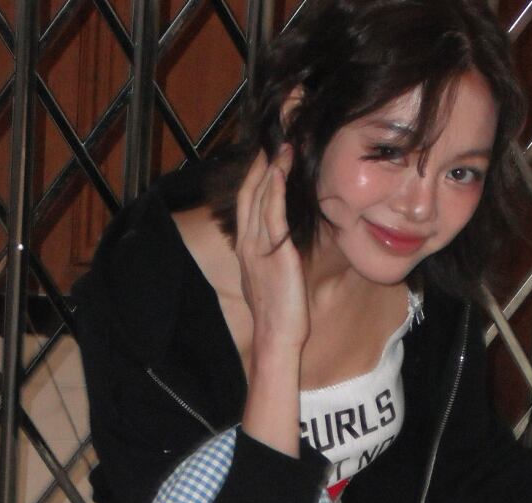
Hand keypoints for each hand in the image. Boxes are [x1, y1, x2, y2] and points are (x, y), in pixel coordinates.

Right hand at [235, 146, 308, 355]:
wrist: (276, 337)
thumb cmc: (280, 313)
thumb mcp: (272, 277)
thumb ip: (274, 255)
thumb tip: (285, 244)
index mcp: (246, 248)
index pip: (247, 201)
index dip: (255, 174)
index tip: (268, 152)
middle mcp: (247, 243)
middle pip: (249, 192)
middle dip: (261, 162)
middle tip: (275, 136)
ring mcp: (257, 248)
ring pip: (260, 198)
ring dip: (272, 168)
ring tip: (285, 144)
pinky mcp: (273, 254)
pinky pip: (271, 215)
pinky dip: (274, 190)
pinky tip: (280, 170)